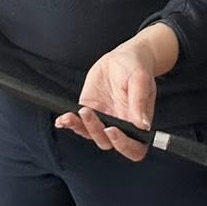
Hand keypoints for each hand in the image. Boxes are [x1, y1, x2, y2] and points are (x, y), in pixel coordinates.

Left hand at [57, 26, 177, 162]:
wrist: (123, 57)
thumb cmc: (137, 68)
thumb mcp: (140, 80)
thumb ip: (140, 102)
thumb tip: (143, 125)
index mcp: (137, 123)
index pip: (134, 148)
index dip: (123, 145)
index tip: (112, 130)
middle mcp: (121, 125)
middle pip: (107, 142)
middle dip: (96, 131)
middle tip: (89, 112)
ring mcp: (103, 119)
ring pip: (90, 134)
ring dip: (79, 128)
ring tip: (71, 115)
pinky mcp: (90, 110)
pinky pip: (79, 122)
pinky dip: (69, 122)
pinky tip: (62, 119)